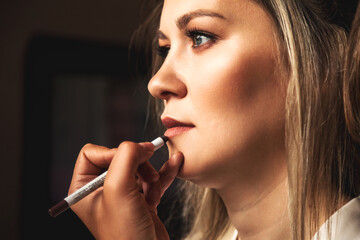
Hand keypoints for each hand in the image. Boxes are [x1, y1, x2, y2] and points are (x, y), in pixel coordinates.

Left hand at [68, 141, 183, 239]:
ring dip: (151, 175)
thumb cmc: (125, 234)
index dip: (112, 152)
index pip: (93, 153)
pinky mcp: (141, 200)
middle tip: (147, 175)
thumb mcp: (119, 189)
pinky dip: (164, 173)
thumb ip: (126, 157)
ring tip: (154, 191)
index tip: (129, 162)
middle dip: (137, 165)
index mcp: (83, 188)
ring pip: (139, 167)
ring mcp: (122, 195)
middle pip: (120, 157)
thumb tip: (142, 145)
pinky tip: (176, 163)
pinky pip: (153, 178)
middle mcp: (101, 190)